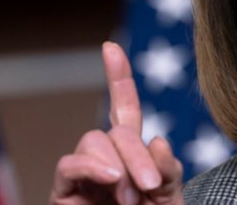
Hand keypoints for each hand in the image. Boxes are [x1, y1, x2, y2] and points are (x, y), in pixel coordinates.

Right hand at [50, 42, 183, 203]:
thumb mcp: (171, 200)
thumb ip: (168, 172)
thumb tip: (158, 139)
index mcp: (135, 157)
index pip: (125, 110)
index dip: (117, 78)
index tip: (110, 48)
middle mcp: (108, 161)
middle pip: (116, 129)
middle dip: (135, 152)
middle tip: (147, 186)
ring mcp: (85, 177)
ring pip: (93, 141)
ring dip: (116, 163)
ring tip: (130, 196)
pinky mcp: (64, 195)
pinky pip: (69, 165)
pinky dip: (90, 167)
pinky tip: (110, 179)